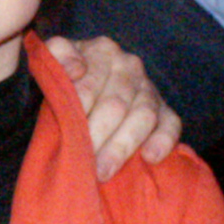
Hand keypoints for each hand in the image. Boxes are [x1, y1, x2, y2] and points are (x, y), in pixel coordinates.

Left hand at [47, 34, 180, 178]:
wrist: (85, 90)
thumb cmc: (66, 79)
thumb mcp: (52, 60)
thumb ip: (55, 55)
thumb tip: (76, 69)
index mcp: (102, 51)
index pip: (89, 83)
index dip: (77, 109)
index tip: (66, 132)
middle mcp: (130, 66)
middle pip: (116, 104)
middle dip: (97, 134)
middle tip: (81, 161)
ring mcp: (150, 89)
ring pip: (142, 116)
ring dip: (122, 146)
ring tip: (103, 172)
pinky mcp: (166, 112)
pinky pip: (171, 125)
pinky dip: (163, 140)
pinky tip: (150, 157)